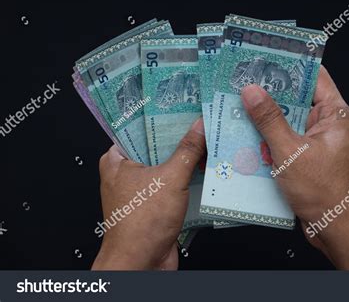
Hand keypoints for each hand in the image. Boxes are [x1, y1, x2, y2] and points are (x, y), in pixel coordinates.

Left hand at [92, 118, 205, 270]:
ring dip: (187, 159)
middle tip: (201, 123)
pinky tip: (206, 169)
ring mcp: (141, 189)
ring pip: (167, 166)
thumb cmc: (140, 225)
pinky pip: (173, 183)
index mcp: (117, 160)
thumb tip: (199, 127)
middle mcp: (126, 173)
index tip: (184, 107)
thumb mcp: (170, 178)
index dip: (163, 117)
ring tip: (208, 142)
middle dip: (180, 138)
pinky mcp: (154, 203)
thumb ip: (187, 150)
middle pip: (157, 147)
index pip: (141, 128)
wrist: (141, 263)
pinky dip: (188, 177)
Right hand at [241, 65, 348, 269]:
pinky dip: (268, 137)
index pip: (314, 76)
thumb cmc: (323, 191)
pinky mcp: (306, 156)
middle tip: (243, 81)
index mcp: (335, 114)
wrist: (335, 227)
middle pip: (297, 98)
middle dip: (271, 92)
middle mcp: (327, 124)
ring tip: (238, 105)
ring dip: (266, 117)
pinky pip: (285, 139)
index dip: (290, 64)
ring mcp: (317, 141)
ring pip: (288, 120)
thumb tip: (252, 91)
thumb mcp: (291, 151)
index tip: (266, 56)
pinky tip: (246, 134)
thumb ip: (270, 120)